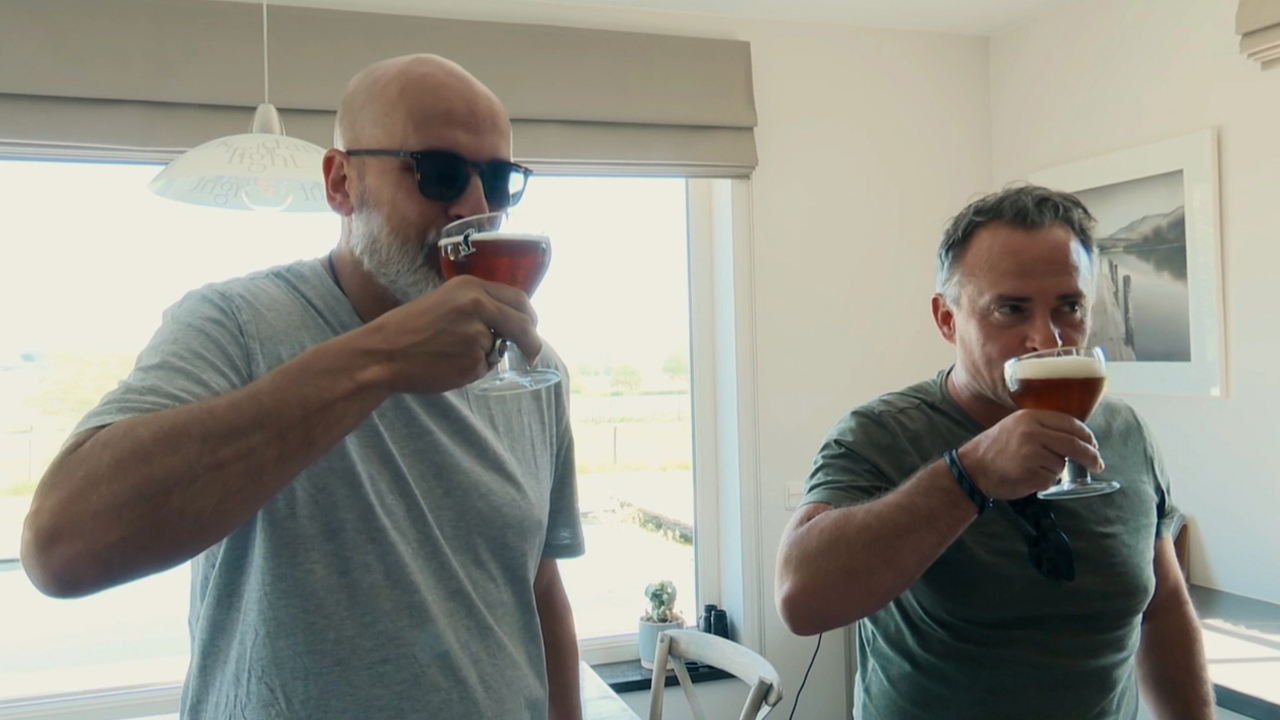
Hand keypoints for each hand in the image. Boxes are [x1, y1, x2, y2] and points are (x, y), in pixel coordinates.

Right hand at [363, 275, 541, 394]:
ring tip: (451, 354)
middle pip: (523, 324)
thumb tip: (509, 321)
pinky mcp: (473, 360)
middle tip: (531, 353)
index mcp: (471, 287)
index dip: (528, 316)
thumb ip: (477, 306)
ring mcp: (478, 334)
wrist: (382, 353)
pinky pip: (484, 368)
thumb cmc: (408, 329)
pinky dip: (472, 371)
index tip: (531, 326)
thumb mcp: (444, 301)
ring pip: (500, 349)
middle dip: (531, 341)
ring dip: (487, 356)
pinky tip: (447, 365)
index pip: (519, 299)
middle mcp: (478, 306)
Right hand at [958, 410, 1103, 499]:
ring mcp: (1032, 453)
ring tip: (1034, 468)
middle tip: (1097, 464)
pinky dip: (1046, 481)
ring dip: (1056, 470)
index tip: (1093, 444)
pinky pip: (1052, 479)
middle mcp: (1032, 432)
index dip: (1087, 435)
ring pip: (1062, 464)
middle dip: (1090, 456)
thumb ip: (1043, 427)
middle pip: (1074, 444)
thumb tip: (1077, 437)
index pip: (1070, 423)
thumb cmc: (996, 449)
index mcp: (1030, 417)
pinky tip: (1029, 477)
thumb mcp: (1017, 426)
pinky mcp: (1031, 473)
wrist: (973, 469)